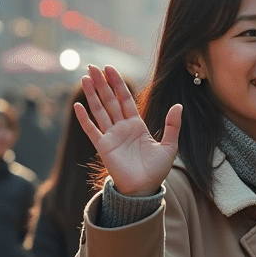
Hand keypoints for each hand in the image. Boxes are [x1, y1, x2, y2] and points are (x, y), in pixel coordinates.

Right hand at [76, 65, 181, 196]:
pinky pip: (92, 130)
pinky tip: (77, 105)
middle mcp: (122, 128)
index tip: (110, 69)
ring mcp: (111, 136)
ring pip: (100, 110)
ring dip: (92, 94)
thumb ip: (173, 126)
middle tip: (93, 66)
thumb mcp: (169, 146)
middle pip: (109, 100)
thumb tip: (178, 105)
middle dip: (102, 83)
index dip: (118, 83)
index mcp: (136, 125)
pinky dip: (84, 118)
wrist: (144, 190)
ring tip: (85, 78)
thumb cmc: (156, 171)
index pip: (125, 99)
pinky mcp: (103, 147)